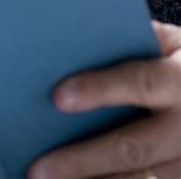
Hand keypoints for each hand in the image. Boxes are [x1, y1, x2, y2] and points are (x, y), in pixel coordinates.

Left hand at [27, 21, 180, 178]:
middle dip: (83, 159)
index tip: (58, 98)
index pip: (140, 83)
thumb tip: (79, 40)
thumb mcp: (173, 46)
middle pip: (132, 147)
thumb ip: (135, 41)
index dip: (100, 90)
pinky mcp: (180, 178)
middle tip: (39, 168)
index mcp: (179, 80)